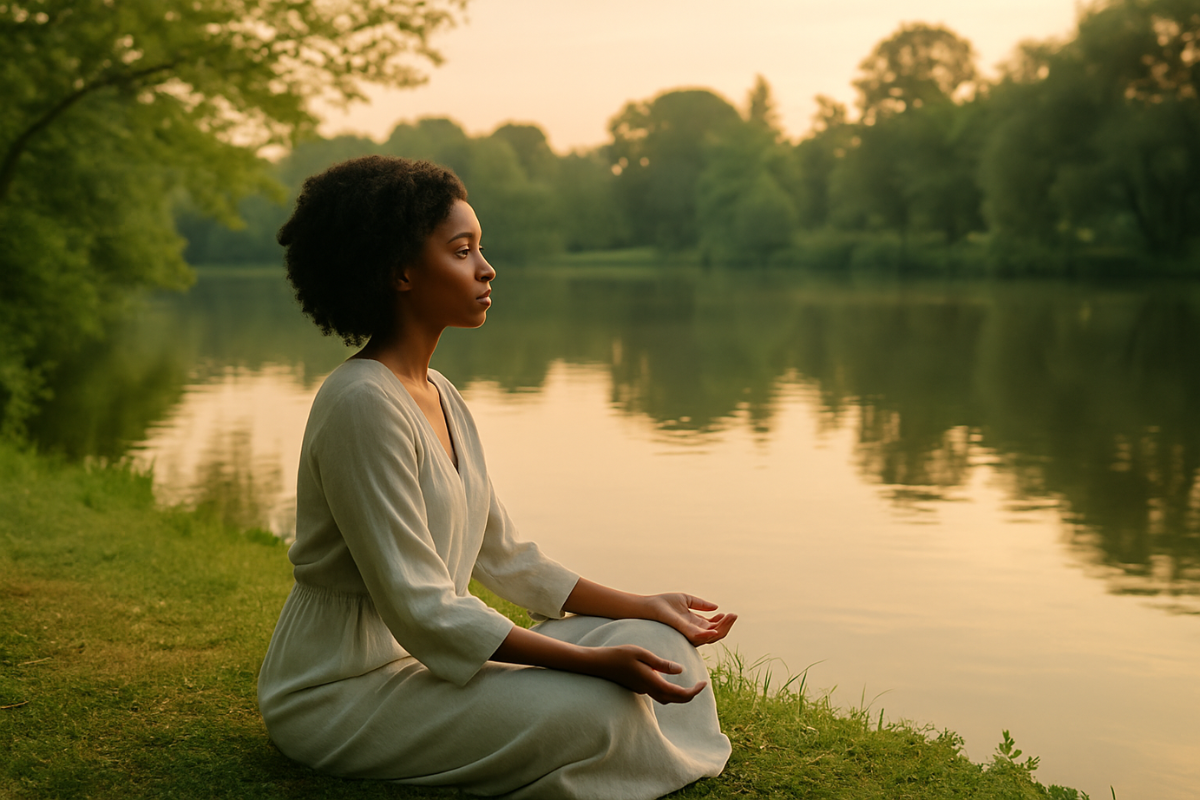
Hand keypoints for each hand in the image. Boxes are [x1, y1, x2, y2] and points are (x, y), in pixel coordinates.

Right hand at [590, 644, 706, 704]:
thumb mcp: (642, 654)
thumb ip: (661, 663)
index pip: (679, 694)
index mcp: (652, 682)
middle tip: (701, 685)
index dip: (694, 692)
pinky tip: (668, 677)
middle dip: (690, 695)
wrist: (598, 664)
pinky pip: (657, 692)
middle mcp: (648, 689)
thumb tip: (680, 671)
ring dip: (679, 695)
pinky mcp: (638, 687)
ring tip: (690, 684)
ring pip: (666, 698)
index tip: (704, 684)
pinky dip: (668, 689)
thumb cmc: (619, 655)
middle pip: (674, 699)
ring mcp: (642, 690)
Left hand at [646, 593, 736, 646]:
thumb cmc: (662, 604)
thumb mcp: (685, 600)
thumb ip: (700, 604)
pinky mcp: (681, 634)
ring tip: (729, 617)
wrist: (647, 607)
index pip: (714, 626)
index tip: (730, 613)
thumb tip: (716, 607)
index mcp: (695, 623)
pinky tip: (714, 630)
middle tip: (733, 615)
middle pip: (715, 633)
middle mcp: (693, 631)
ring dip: (722, 629)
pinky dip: (707, 635)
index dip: (724, 621)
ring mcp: (688, 634)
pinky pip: (697, 638)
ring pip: (710, 637)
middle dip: (726, 625)